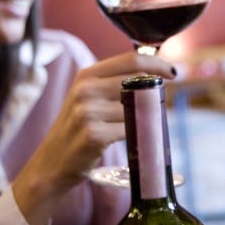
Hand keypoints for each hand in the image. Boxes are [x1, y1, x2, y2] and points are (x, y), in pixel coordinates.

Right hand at [12, 51, 175, 224]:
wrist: (51, 163)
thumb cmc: (78, 129)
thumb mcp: (89, 98)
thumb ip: (115, 84)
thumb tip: (155, 75)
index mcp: (87, 75)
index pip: (131, 60)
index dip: (157, 64)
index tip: (173, 72)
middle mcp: (85, 89)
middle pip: (138, 82)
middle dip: (156, 93)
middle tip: (161, 103)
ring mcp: (88, 112)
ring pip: (137, 108)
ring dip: (147, 117)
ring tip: (140, 127)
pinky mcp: (94, 135)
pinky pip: (130, 130)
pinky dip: (137, 135)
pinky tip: (132, 139)